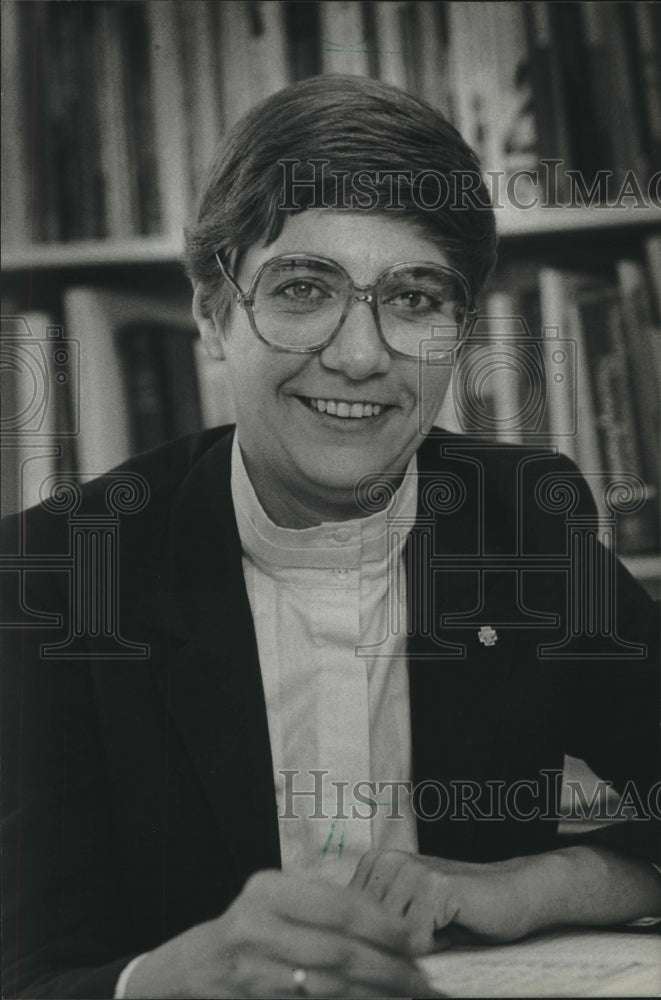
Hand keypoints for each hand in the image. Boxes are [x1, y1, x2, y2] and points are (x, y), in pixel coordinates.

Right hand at [125, 868, 439, 997]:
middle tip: (421, 977)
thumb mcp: (278, 899)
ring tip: (406, 995)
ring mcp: (252, 971)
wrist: (194, 967)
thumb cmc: (252, 925)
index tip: (413, 940)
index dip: (381, 925)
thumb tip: (392, 929)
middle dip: (386, 967)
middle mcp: (256, 927)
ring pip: (328, 988)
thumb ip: (323, 907)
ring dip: (374, 995)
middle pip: (336, 952)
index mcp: (268, 890)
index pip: (337, 906)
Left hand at [350, 850, 546, 954]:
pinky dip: (434, 945)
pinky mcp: (434, 885)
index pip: (350, 922)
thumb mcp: (409, 917)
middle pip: (367, 932)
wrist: (512, 893)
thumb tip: (348, 957)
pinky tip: (452, 921)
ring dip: (416, 946)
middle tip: (428, 930)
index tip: (399, 940)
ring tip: (440, 923)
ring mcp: (410, 870)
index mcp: (376, 864)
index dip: (375, 944)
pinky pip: (414, 940)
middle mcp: (387, 861)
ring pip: (389, 939)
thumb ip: (378, 926)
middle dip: (395, 947)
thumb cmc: (461, 911)